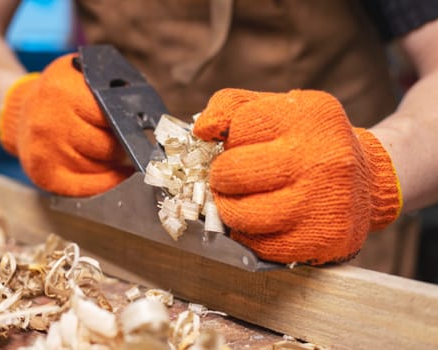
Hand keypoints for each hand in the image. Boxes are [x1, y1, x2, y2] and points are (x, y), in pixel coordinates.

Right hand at [0, 53, 132, 195]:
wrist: (23, 113)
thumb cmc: (62, 96)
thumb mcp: (83, 76)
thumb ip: (112, 87)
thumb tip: (146, 112)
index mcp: (62, 91)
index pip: (114, 115)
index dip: (130, 123)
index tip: (142, 127)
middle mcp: (49, 123)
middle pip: (109, 147)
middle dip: (124, 145)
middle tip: (127, 141)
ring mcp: (45, 152)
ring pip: (102, 168)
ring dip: (114, 163)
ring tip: (114, 152)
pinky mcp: (45, 176)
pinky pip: (88, 187)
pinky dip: (107, 182)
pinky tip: (117, 174)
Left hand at [193, 89, 401, 264]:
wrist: (366, 180)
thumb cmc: (309, 142)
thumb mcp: (278, 108)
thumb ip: (231, 106)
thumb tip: (201, 130)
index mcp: (311, 116)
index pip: (237, 127)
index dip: (230, 140)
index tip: (240, 146)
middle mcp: (322, 158)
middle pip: (232, 172)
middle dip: (220, 176)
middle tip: (228, 178)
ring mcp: (323, 202)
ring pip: (240, 214)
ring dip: (228, 208)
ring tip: (238, 200)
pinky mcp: (322, 239)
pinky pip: (259, 245)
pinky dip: (248, 235)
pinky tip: (260, 221)